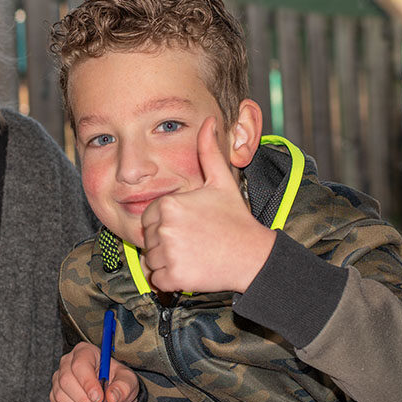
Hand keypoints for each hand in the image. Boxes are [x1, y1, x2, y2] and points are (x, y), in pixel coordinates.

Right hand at [50, 342, 138, 401]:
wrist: (112, 393)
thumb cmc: (117, 381)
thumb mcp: (128, 380)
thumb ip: (123, 387)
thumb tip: (112, 396)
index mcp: (85, 351)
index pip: (80, 365)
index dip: (88, 383)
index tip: (99, 398)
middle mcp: (68, 362)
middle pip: (66, 380)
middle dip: (84, 400)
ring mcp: (59, 379)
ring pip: (60, 396)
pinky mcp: (56, 395)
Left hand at [141, 116, 275, 293]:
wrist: (253, 255)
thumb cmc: (235, 219)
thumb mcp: (221, 182)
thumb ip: (207, 151)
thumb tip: (207, 121)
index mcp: (168, 204)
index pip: (148, 218)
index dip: (165, 224)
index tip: (189, 227)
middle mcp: (164, 228)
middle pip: (148, 239)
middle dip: (165, 243)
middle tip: (193, 242)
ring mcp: (168, 253)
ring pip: (152, 260)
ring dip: (167, 261)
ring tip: (193, 255)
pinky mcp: (173, 277)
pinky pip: (157, 280)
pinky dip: (169, 280)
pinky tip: (191, 269)